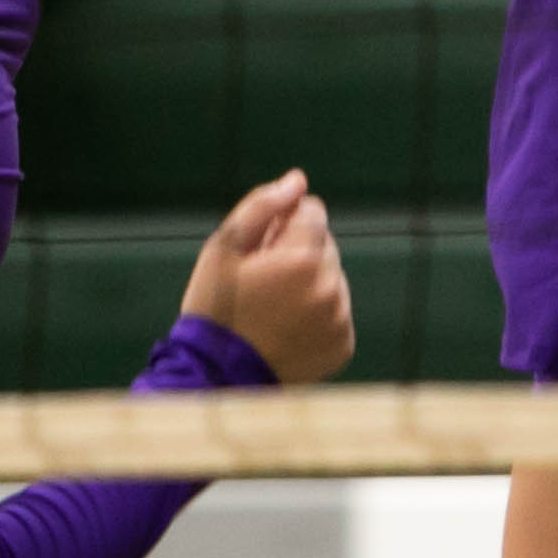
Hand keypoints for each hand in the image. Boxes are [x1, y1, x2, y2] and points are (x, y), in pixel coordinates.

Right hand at [180, 169, 355, 383]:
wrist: (215, 376)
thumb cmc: (215, 306)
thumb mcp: (223, 248)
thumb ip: (262, 205)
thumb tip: (298, 180)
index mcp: (303, 259)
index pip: (313, 211)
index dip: (283, 223)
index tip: (260, 248)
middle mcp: (330, 288)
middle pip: (324, 244)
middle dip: (297, 252)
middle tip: (262, 281)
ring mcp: (339, 319)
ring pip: (331, 278)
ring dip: (309, 282)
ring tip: (273, 308)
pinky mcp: (343, 344)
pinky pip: (336, 311)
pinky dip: (318, 313)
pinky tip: (287, 327)